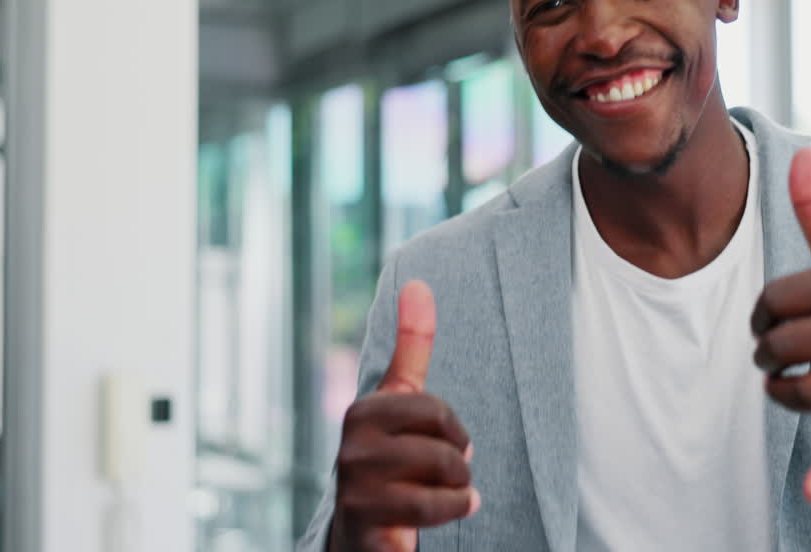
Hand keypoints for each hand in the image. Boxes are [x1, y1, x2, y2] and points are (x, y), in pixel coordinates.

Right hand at [330, 280, 479, 551]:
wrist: (365, 531)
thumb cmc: (391, 459)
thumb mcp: (402, 400)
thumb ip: (411, 345)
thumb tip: (417, 283)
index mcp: (362, 411)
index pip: (434, 410)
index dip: (453, 431)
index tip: (450, 443)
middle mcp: (351, 444)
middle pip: (442, 444)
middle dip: (458, 462)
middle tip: (452, 472)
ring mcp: (355, 482)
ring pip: (442, 475)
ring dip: (459, 489)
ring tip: (451, 493)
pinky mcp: (364, 516)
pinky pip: (431, 506)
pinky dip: (455, 508)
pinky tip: (456, 507)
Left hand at [750, 148, 810, 505]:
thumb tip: (803, 149)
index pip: (767, 301)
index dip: (766, 316)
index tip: (789, 320)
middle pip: (772, 346)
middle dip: (773, 357)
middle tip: (801, 356)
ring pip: (788, 389)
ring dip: (785, 393)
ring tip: (810, 383)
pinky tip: (810, 493)